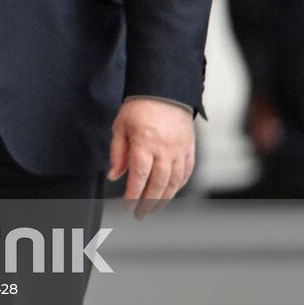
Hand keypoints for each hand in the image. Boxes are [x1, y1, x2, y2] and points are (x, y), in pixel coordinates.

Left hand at [107, 97, 194, 219]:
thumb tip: (114, 176)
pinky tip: (170, 192)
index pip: (139, 175)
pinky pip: (186, 172)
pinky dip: (178, 185)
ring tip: (154, 209)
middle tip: (140, 214)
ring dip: (164, 198)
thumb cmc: (138, 107)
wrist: (164, 90)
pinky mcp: (189, 148)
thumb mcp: (120, 126)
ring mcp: (180, 149)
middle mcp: (165, 149)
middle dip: (148, 202)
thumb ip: (117, 153)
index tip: (127, 205)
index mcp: (145, 142)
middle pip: (158, 183)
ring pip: (174, 181)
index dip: (133, 193)